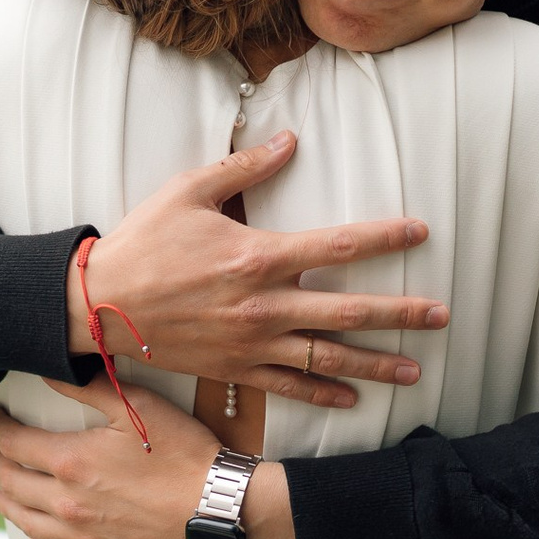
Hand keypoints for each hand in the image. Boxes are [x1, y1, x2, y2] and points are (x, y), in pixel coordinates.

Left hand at [0, 376, 296, 538]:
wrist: (219, 509)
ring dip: (7, 504)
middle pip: (14, 483)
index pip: (15, 444)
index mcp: (71, 462)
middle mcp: (68, 503)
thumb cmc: (183, 454)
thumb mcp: (138, 406)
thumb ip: (90, 388)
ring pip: (28, 522)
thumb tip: (51, 371)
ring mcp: (84, 536)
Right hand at [67, 130, 447, 408]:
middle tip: (441, 315)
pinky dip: (324, 394)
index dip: (386, 238)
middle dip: (401, 314)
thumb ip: (244, 166)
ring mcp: (252, 342)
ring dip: (375, 364)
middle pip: (348, 311)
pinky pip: (289, 387)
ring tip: (414, 369)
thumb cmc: (142, 244)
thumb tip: (291, 140)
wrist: (98, 306)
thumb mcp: (188, 191)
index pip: (340, 247)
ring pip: (328, 357)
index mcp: (259, 256)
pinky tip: (353, 398)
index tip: (421, 233)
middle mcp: (264, 304)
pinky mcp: (234, 369)